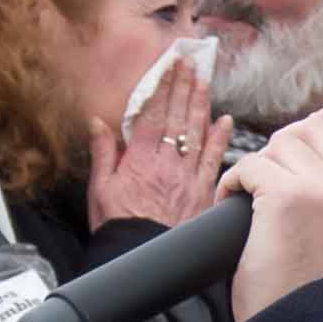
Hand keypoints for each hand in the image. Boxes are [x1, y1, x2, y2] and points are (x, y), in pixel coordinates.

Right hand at [96, 47, 221, 230]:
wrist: (141, 259)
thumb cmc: (118, 228)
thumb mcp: (100, 190)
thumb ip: (102, 153)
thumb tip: (97, 122)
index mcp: (139, 160)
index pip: (153, 114)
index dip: (161, 86)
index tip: (167, 66)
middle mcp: (167, 163)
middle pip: (177, 117)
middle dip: (183, 86)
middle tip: (189, 62)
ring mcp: (188, 177)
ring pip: (196, 132)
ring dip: (201, 104)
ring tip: (204, 80)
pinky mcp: (203, 192)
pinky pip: (213, 159)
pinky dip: (220, 138)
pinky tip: (225, 120)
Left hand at [230, 100, 322, 321]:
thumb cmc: (319, 286)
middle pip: (318, 125)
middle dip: (289, 145)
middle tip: (277, 179)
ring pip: (282, 142)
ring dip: (261, 166)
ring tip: (258, 199)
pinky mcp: (286, 197)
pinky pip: (250, 165)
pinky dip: (233, 183)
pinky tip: (235, 203)